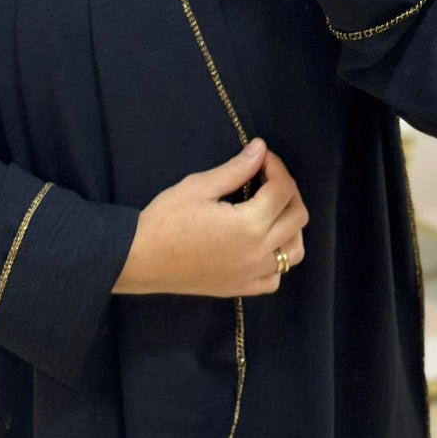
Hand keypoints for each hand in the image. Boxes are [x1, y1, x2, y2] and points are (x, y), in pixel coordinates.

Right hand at [113, 137, 308, 296]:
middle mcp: (257, 253)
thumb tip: (260, 149)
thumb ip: (236, 169)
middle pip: (297, 217)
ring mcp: (252, 274)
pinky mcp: (241, 288)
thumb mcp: (199, 186)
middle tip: (267, 178)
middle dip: (288, 191)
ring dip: (290, 226)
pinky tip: (261, 244)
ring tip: (270, 210)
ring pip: (294, 250)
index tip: (262, 156)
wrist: (139, 259)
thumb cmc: (164, 220)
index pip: (283, 190)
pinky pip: (276, 277)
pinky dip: (277, 258)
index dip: (276, 166)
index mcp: (248, 225)